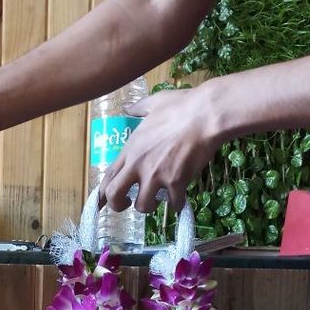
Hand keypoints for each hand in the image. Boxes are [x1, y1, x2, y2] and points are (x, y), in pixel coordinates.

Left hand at [99, 83, 222, 212]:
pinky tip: (180, 198)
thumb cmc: (182, 106)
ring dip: (151, 205)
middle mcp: (138, 165)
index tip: (102, 201)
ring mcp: (156, 175)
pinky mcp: (176, 182)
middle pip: (115, 196)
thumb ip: (137, 109)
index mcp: (131, 148)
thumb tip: (127, 107)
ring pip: (143, 206)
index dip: (102, 192)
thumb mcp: (154, 103)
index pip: (108, 176)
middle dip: (118, 205)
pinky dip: (177, 203)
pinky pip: (173, 203)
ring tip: (158, 197)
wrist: (207, 114)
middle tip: (128, 203)